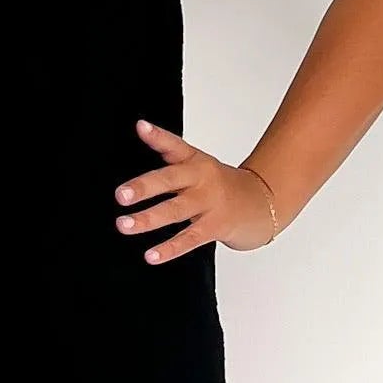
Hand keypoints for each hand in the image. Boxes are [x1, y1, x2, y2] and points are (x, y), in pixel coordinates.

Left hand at [113, 117, 277, 257]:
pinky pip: (190, 239)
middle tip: (121, 195)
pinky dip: (170, 248)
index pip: (175, 145)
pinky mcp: (216, 227)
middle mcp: (202, 179)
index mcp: (196, 162)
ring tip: (124, 225)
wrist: (261, 203)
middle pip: (171, 180)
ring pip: (176, 211)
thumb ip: (168, 150)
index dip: (158, 136)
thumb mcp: (197, 163)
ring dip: (148, 219)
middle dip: (144, 187)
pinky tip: (151, 255)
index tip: (141, 127)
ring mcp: (210, 204)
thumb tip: (140, 128)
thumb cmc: (220, 184)